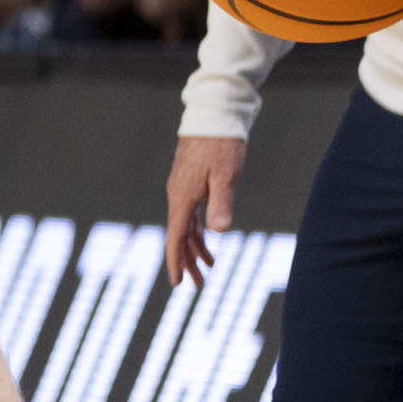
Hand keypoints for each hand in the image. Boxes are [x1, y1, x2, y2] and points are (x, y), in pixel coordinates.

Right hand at [165, 135, 243, 284]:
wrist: (214, 115)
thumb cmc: (222, 145)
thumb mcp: (226, 176)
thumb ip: (221, 203)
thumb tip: (217, 232)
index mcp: (182, 197)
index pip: (176, 237)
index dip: (176, 262)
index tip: (178, 284)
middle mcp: (178, 195)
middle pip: (180, 236)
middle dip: (188, 262)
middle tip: (200, 286)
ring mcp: (183, 189)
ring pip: (186, 226)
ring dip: (195, 248)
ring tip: (209, 267)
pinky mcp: (191, 182)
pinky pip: (190, 214)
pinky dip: (198, 230)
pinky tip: (208, 238)